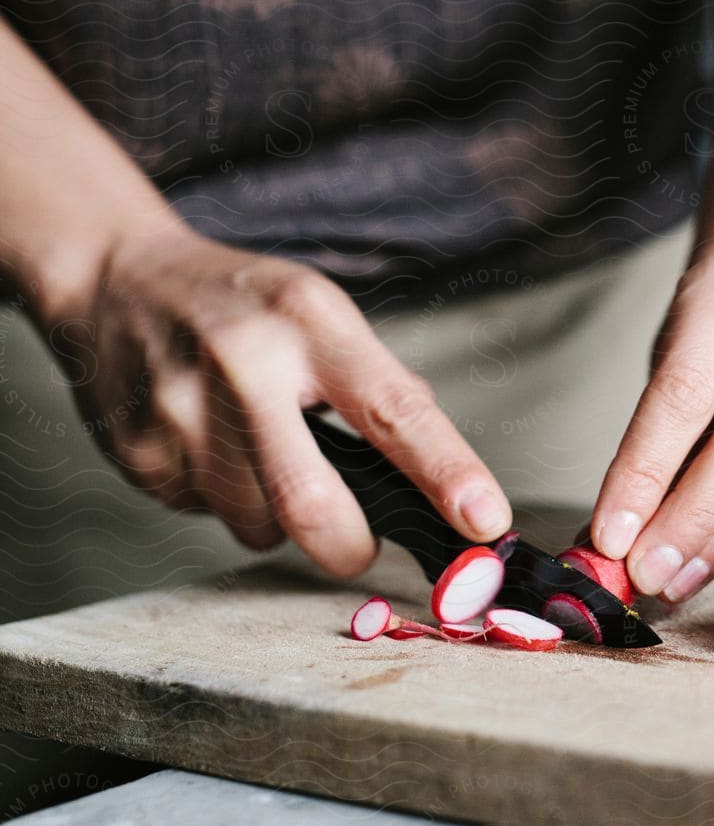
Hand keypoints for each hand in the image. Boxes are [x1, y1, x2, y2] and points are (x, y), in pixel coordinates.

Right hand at [50, 224, 512, 575]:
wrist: (115, 279)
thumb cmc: (240, 303)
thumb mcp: (319, 312)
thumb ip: (378, 384)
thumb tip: (441, 472)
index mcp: (308, 322)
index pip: (392, 408)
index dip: (446, 471)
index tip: (485, 519)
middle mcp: (243, 366)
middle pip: (311, 504)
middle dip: (350, 547)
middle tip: (360, 543)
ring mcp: (181, 414)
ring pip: (258, 526)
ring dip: (278, 515)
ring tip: (257, 450)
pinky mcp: (139, 455)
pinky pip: (206, 516)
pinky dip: (223, 498)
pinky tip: (208, 444)